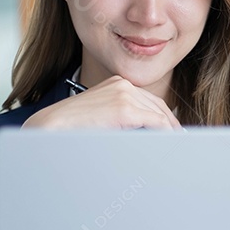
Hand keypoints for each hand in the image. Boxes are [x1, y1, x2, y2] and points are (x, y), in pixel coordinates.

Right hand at [22, 76, 181, 129]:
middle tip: (180, 139)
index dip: (163, 117)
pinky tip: (169, 144)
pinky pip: (155, 122)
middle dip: (171, 124)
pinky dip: (165, 133)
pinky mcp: (125, 108)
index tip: (171, 131)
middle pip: (158, 105)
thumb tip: (143, 133)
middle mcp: (122, 84)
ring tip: (177, 145)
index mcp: (116, 84)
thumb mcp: (100, 117)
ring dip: (170, 130)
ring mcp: (124, 94)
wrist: (50, 128)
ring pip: (159, 114)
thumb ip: (120, 119)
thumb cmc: (70, 127)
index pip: (149, 100)